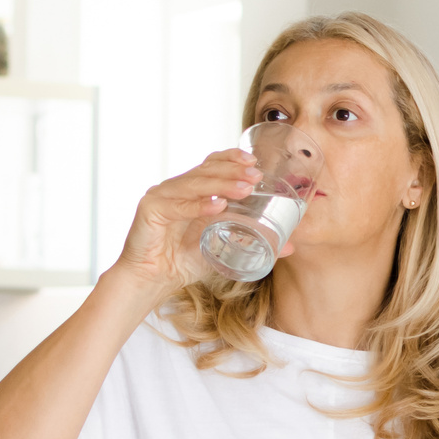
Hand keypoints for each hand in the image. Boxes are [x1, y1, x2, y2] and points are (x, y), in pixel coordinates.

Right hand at [109, 149, 291, 292]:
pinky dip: (198, 205)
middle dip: (233, 170)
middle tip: (256, 174)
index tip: (254, 160)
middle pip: (205, 169)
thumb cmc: (185, 261)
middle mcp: (175, 187)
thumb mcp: (223, 247)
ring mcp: (161, 195)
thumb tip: (289, 247)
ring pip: (194, 183)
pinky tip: (217, 206)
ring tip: (244, 188)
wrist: (152, 280)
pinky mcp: (150, 209)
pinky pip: (178, 205)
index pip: (211, 163)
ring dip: (221, 184)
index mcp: (191, 189)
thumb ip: (251, 242)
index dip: (231, 158)